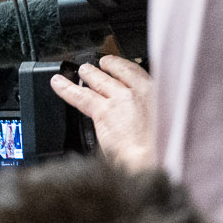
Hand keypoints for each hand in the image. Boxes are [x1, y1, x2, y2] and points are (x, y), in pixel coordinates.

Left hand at [50, 55, 156, 172]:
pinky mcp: (103, 111)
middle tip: (102, 64)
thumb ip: (150, 113)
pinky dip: (66, 88)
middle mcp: (140, 91)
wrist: (153, 158)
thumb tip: (140, 116)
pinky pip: (80, 96)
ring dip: (89, 73)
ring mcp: (120, 98)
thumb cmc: (160, 147)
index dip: (125, 68)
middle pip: (120, 72)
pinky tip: (57, 83)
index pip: (137, 73)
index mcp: (158, 93)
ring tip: (82, 70)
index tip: (120, 67)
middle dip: (109, 66)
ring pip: (100, 81)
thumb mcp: (165, 122)